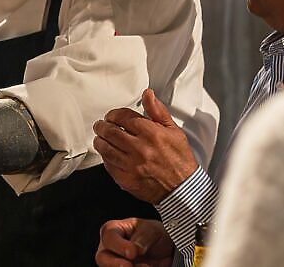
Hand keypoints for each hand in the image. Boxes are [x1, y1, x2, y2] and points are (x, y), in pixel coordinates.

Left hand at [92, 89, 197, 203]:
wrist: (184, 189)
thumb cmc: (180, 160)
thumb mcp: (174, 131)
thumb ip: (158, 111)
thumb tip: (148, 94)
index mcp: (151, 134)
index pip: (122, 117)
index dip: (113, 114)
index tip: (111, 116)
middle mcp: (140, 149)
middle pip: (109, 131)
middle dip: (101, 126)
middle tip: (101, 125)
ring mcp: (131, 165)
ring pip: (104, 148)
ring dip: (99, 140)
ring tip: (101, 138)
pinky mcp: (126, 179)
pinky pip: (107, 164)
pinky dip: (105, 157)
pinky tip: (108, 153)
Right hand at [96, 218, 173, 266]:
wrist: (164, 250)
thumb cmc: (152, 235)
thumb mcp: (151, 230)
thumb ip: (143, 238)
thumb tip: (136, 248)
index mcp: (113, 230)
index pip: (109, 237)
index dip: (119, 245)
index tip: (133, 252)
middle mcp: (109, 249)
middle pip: (102, 258)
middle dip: (114, 264)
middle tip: (128, 266)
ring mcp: (114, 263)